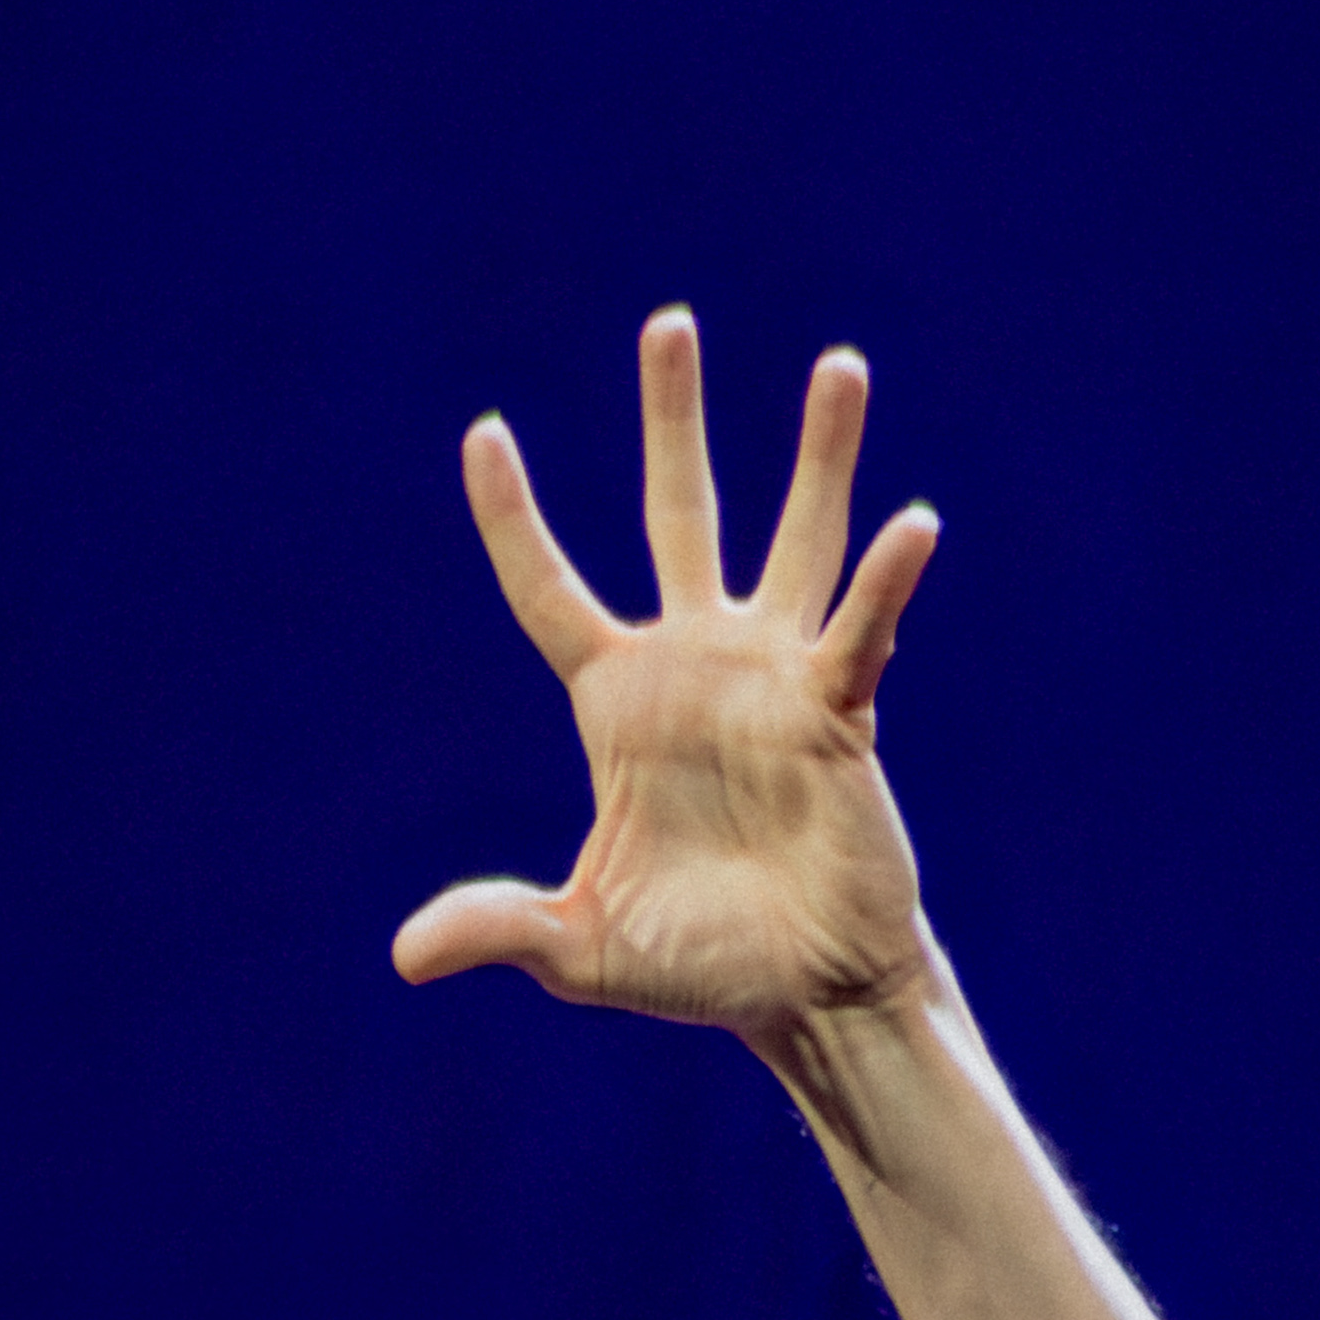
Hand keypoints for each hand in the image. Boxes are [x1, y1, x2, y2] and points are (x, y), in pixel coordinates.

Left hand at [392, 311, 940, 1044]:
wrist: (802, 997)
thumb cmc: (697, 967)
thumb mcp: (581, 948)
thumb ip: (499, 928)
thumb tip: (406, 958)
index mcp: (617, 702)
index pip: (548, 590)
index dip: (513, 519)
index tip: (484, 434)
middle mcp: (695, 666)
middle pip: (678, 513)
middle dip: (673, 420)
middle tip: (668, 322)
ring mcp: (772, 679)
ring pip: (796, 541)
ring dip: (820, 455)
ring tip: (840, 365)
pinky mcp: (839, 712)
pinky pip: (862, 632)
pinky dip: (887, 582)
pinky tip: (914, 524)